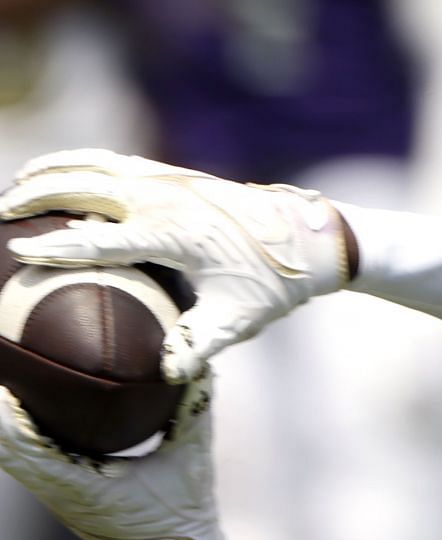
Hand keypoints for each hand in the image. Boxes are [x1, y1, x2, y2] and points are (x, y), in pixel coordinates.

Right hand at [0, 148, 353, 382]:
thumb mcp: (238, 319)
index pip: (100, 240)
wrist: (310, 238)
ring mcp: (168, 180)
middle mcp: (165, 198)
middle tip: (2, 214)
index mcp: (174, 233)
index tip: (18, 250)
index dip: (56, 246)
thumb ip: (199, 345)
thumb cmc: (273, 284)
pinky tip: (60, 174)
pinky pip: (112, 161)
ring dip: (51, 171)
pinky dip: (78, 162)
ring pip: (93, 164)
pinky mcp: (173, 174)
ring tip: (17, 186)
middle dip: (36, 196)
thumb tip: (167, 374)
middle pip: (83, 187)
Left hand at [0, 377, 237, 539]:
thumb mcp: (193, 457)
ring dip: (4, 423)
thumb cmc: (186, 516)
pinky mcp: (62, 498)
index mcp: (84, 486)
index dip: (6, 411)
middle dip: (0, 408)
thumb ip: (193, 408)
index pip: (24, 443)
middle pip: (6, 446)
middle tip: (4, 367)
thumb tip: (192, 363)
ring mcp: (57, 498)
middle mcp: (59, 493)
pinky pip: (28, 463)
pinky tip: (20, 413)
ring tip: (5, 387)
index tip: (6, 379)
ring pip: (11, 455)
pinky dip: (18, 438)